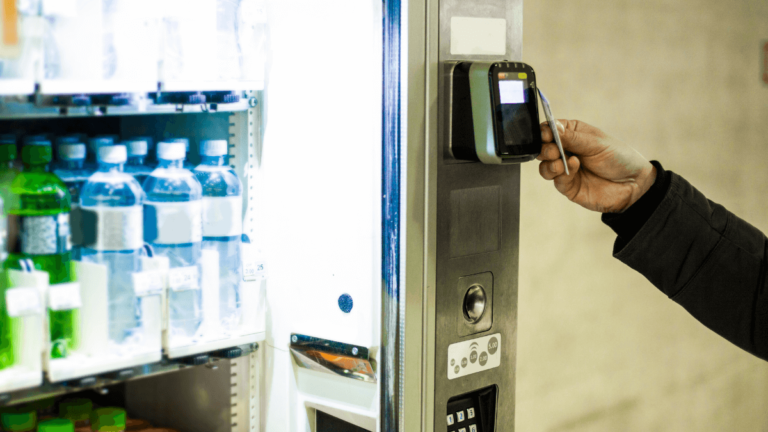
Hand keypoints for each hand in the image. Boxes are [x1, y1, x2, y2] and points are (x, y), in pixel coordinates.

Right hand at [537, 119, 656, 212]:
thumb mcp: (596, 142)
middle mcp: (566, 151)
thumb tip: (551, 128)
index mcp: (572, 134)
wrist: (634, 184)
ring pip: (544, 167)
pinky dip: (561, 175)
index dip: (545, 132)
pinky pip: (556, 181)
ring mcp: (566, 169)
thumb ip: (572, 137)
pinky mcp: (568, 186)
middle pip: (543, 149)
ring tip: (561, 162)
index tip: (546, 135)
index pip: (550, 130)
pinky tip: (573, 168)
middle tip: (554, 150)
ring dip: (549, 164)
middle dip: (545, 149)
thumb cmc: (619, 158)